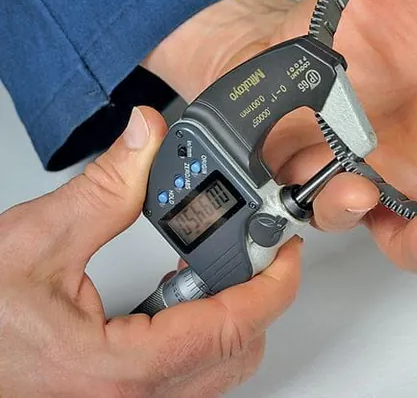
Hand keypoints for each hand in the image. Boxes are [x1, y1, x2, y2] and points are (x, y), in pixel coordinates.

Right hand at [0, 107, 301, 396]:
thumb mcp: (35, 242)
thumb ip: (104, 188)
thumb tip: (146, 138)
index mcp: (119, 370)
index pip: (232, 328)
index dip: (274, 285)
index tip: (286, 250)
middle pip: (238, 353)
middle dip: (256, 298)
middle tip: (254, 251)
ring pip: (216, 372)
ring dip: (229, 318)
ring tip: (209, 270)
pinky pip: (188, 380)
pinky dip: (199, 337)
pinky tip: (177, 300)